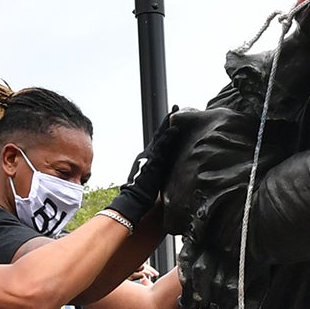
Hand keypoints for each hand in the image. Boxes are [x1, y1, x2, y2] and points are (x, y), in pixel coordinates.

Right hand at [107, 108, 192, 225]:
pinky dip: (168, 137)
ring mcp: (150, 156)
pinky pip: (162, 146)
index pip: (159, 140)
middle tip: (176, 108)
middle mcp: (147, 154)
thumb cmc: (142, 195)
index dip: (166, 130)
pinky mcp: (153, 161)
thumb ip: (158, 173)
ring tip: (177, 111)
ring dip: (169, 123)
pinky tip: (174, 129)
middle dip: (168, 120)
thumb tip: (163, 175)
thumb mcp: (152, 180)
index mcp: (148, 158)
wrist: (132, 200)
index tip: (173, 119)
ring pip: (160, 136)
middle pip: (159, 134)